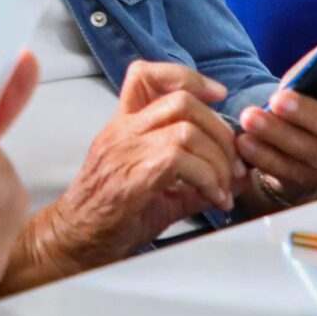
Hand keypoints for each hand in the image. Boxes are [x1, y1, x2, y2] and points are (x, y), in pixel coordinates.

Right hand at [21, 61, 238, 281]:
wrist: (76, 241)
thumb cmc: (113, 213)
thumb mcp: (160, 187)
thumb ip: (198, 177)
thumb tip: (240, 176)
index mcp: (125, 124)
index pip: (146, 75)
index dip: (188, 77)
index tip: (216, 95)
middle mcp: (122, 131)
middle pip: (182, 101)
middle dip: (220, 131)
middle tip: (234, 164)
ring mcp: (124, 151)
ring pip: (186, 130)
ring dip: (218, 160)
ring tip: (223, 187)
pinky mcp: (131, 177)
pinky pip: (179, 160)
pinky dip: (207, 178)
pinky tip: (212, 197)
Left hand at [236, 31, 316, 208]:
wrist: (294, 150)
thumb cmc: (309, 102)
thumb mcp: (316, 81)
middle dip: (311, 114)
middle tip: (278, 99)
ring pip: (315, 154)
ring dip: (280, 136)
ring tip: (250, 119)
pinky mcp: (314, 182)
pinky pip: (291, 173)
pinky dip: (265, 158)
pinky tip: (245, 143)